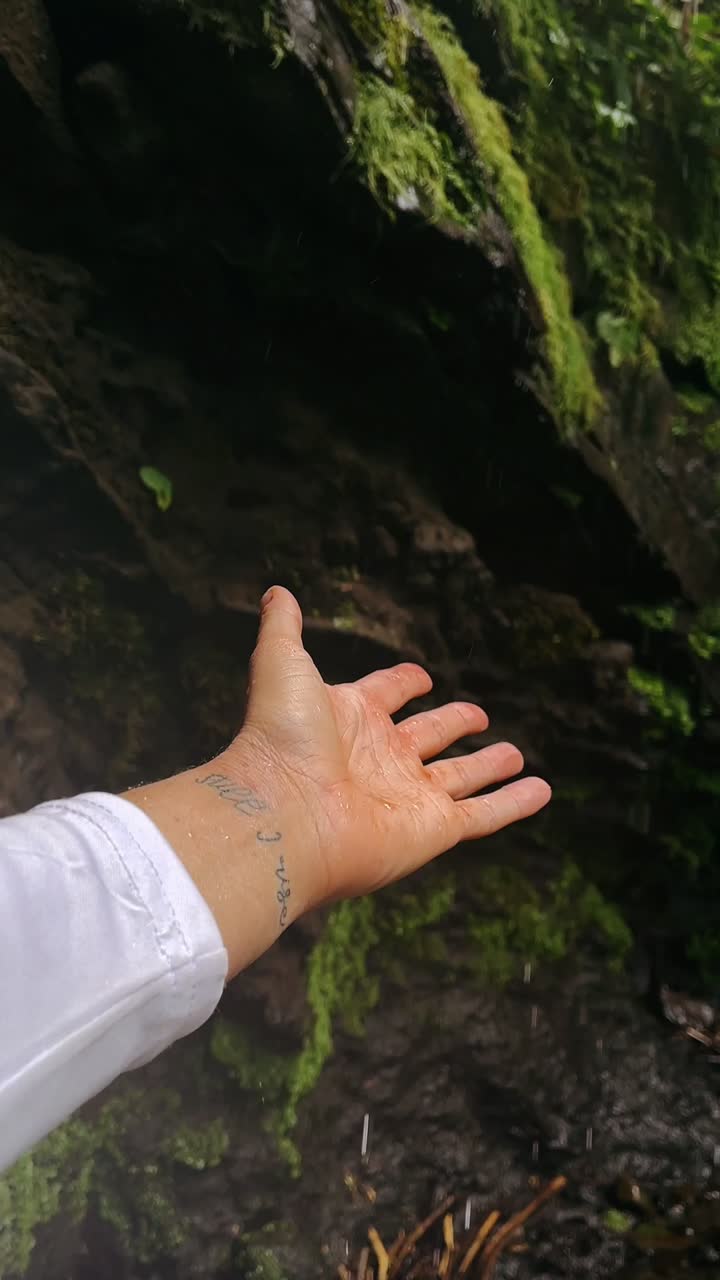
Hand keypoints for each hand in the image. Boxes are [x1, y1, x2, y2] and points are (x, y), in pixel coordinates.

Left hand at [224, 588, 549, 898]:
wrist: (285, 813)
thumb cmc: (281, 738)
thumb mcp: (281, 663)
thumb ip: (283, 627)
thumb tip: (277, 592)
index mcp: (350, 718)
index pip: (385, 694)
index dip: (402, 684)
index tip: (421, 677)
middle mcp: (381, 758)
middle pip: (429, 737)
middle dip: (454, 724)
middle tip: (478, 715)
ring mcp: (409, 796)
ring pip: (461, 778)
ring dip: (488, 767)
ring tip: (516, 755)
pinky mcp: (434, 829)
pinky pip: (484, 815)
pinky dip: (514, 804)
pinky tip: (540, 792)